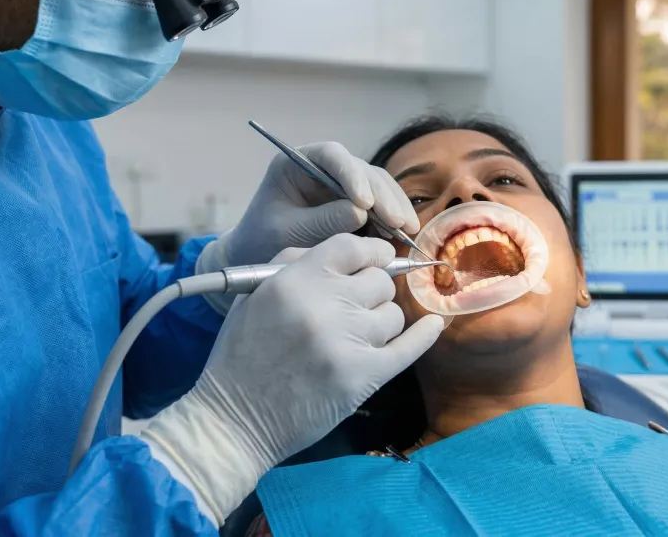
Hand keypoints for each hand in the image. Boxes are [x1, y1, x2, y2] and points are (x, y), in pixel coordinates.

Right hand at [141, 235, 443, 522]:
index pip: (353, 246)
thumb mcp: (255, 295)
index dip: (371, 251)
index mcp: (294, 280)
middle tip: (356, 308)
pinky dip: (424, 335)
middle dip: (372, 291)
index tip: (377, 258)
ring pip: (393, 315)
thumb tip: (351, 251)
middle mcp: (323, 305)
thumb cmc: (242, 356)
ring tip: (356, 337)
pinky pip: (409, 347)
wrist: (234, 419)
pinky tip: (433, 324)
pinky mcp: (364, 376)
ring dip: (381, 322)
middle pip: (379, 280)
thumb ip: (296, 264)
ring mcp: (347, 341)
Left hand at [197, 142, 417, 278]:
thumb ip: (322, 221)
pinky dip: (392, 219)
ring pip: (376, 185)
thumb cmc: (262, 241)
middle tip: (397, 222)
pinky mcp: (354, 204)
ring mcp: (340, 184)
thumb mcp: (288, 232)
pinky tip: (404, 235)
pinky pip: (380, 204)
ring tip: (408, 230)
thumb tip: (361, 212)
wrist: (256, 258)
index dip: (352, 175)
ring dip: (394, 206)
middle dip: (382, 196)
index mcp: (296, 163)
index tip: (365, 203)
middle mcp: (321, 168)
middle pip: (360, 170)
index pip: (330, 156)